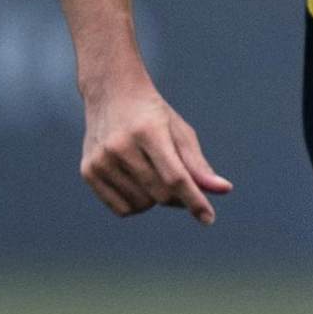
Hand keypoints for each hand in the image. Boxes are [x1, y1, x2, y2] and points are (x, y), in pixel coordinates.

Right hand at [79, 77, 229, 222]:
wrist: (111, 94)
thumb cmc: (153, 116)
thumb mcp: (181, 133)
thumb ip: (199, 165)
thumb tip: (225, 190)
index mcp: (148, 132)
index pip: (175, 177)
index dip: (194, 200)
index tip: (209, 218)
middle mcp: (120, 146)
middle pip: (161, 194)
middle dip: (179, 197)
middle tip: (181, 183)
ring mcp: (100, 160)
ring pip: (142, 204)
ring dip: (156, 200)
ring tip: (153, 174)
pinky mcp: (88, 171)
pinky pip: (121, 209)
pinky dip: (137, 205)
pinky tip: (138, 184)